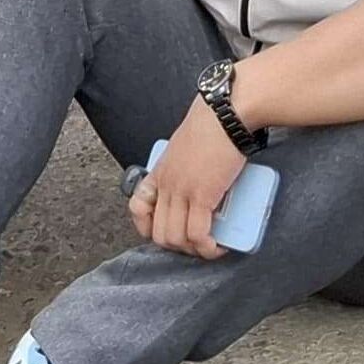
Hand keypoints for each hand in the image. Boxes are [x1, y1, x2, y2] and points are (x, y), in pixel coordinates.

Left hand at [129, 94, 244, 260]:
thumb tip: (201, 181)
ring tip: (210, 246)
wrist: (225, 113)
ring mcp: (181, 190)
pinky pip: (198, 234)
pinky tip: (217, 246)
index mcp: (160, 170)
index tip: (169, 233)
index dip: (148, 228)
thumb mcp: (187, 146)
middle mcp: (166, 183)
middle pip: (159, 232)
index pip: (137, 207)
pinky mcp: (202, 195)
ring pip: (176, 238)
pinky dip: (207, 247)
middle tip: (198, 244)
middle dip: (178, 247)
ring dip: (194, 251)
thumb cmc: (213, 123)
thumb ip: (185, 166)